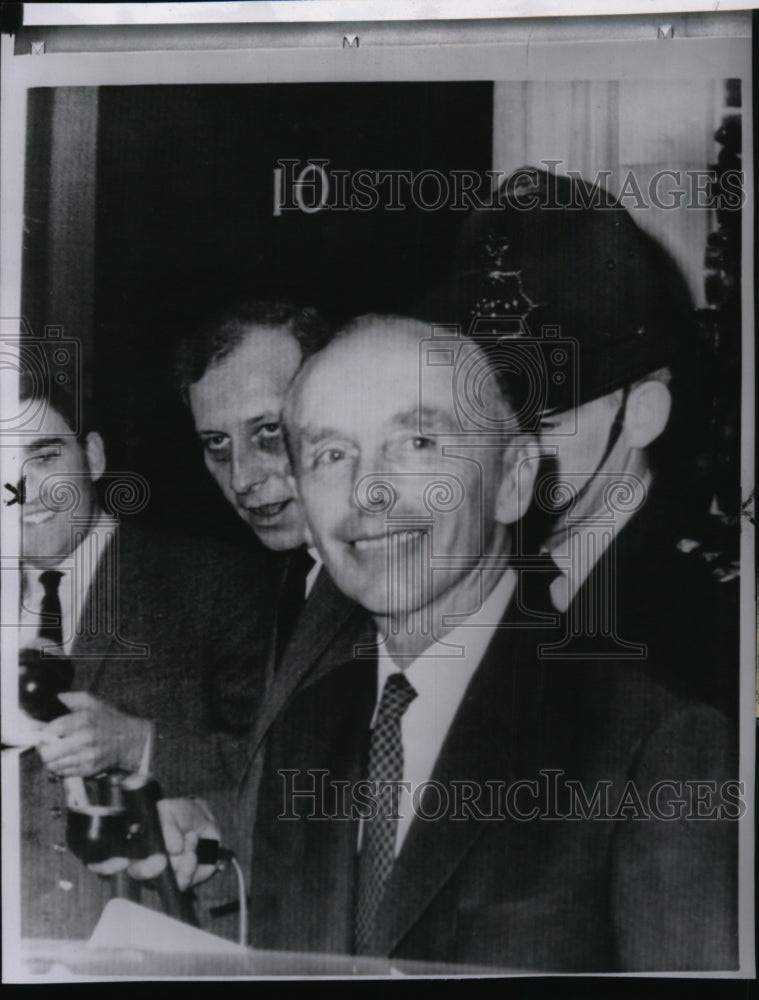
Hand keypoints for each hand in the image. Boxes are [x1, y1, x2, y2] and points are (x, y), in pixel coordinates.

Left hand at [37, 692, 151, 775]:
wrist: (132, 740)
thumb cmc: (109, 720)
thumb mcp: (93, 703)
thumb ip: (71, 698)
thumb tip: (54, 699)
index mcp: (82, 720)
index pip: (49, 731)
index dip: (43, 733)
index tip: (45, 733)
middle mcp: (83, 740)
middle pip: (47, 753)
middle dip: (45, 750)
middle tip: (49, 745)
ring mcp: (86, 757)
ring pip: (53, 766)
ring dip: (52, 760)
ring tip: (58, 753)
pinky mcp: (89, 770)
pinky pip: (64, 773)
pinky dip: (62, 768)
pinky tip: (68, 759)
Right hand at [89, 798, 221, 890]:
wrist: (205, 821)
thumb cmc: (180, 814)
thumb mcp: (169, 810)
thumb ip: (167, 824)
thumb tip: (171, 846)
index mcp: (131, 841)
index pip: (108, 857)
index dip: (106, 864)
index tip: (120, 861)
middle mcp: (140, 860)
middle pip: (134, 873)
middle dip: (147, 868)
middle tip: (161, 859)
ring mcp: (159, 873)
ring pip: (159, 879)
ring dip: (177, 860)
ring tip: (190, 839)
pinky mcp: (178, 881)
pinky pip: (179, 883)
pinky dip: (188, 867)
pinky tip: (193, 852)